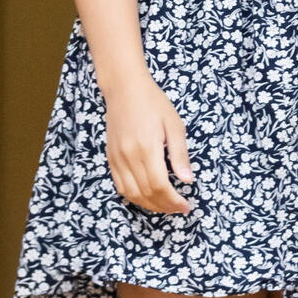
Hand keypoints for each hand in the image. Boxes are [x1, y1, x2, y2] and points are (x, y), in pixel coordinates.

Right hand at [104, 71, 192, 213]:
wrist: (124, 89)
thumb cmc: (153, 103)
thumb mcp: (174, 125)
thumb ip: (180, 154)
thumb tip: (187, 180)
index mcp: (147, 148)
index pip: (160, 186)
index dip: (173, 201)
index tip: (186, 206)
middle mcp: (129, 157)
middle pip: (146, 193)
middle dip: (164, 206)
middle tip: (179, 209)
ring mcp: (117, 158)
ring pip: (131, 194)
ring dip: (149, 205)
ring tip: (165, 206)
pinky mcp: (110, 158)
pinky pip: (119, 186)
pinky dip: (133, 197)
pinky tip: (147, 198)